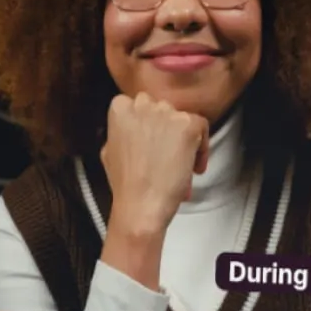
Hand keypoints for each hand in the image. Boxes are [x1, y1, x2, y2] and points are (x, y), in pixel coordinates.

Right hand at [99, 91, 207, 287]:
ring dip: (182, 139)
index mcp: (120, 108)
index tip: (152, 141)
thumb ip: (121, 132)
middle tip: (167, 154)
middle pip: (162, 109)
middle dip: (166, 130)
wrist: (140, 206)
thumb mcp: (109, 150)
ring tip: (179, 165)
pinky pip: (202, 127)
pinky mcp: (187, 126)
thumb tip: (132, 130)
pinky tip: (192, 167)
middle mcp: (143, 104)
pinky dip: (202, 147)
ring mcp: (166, 114)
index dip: (149, 126)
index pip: (140, 105)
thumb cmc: (125, 185)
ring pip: (182, 119)